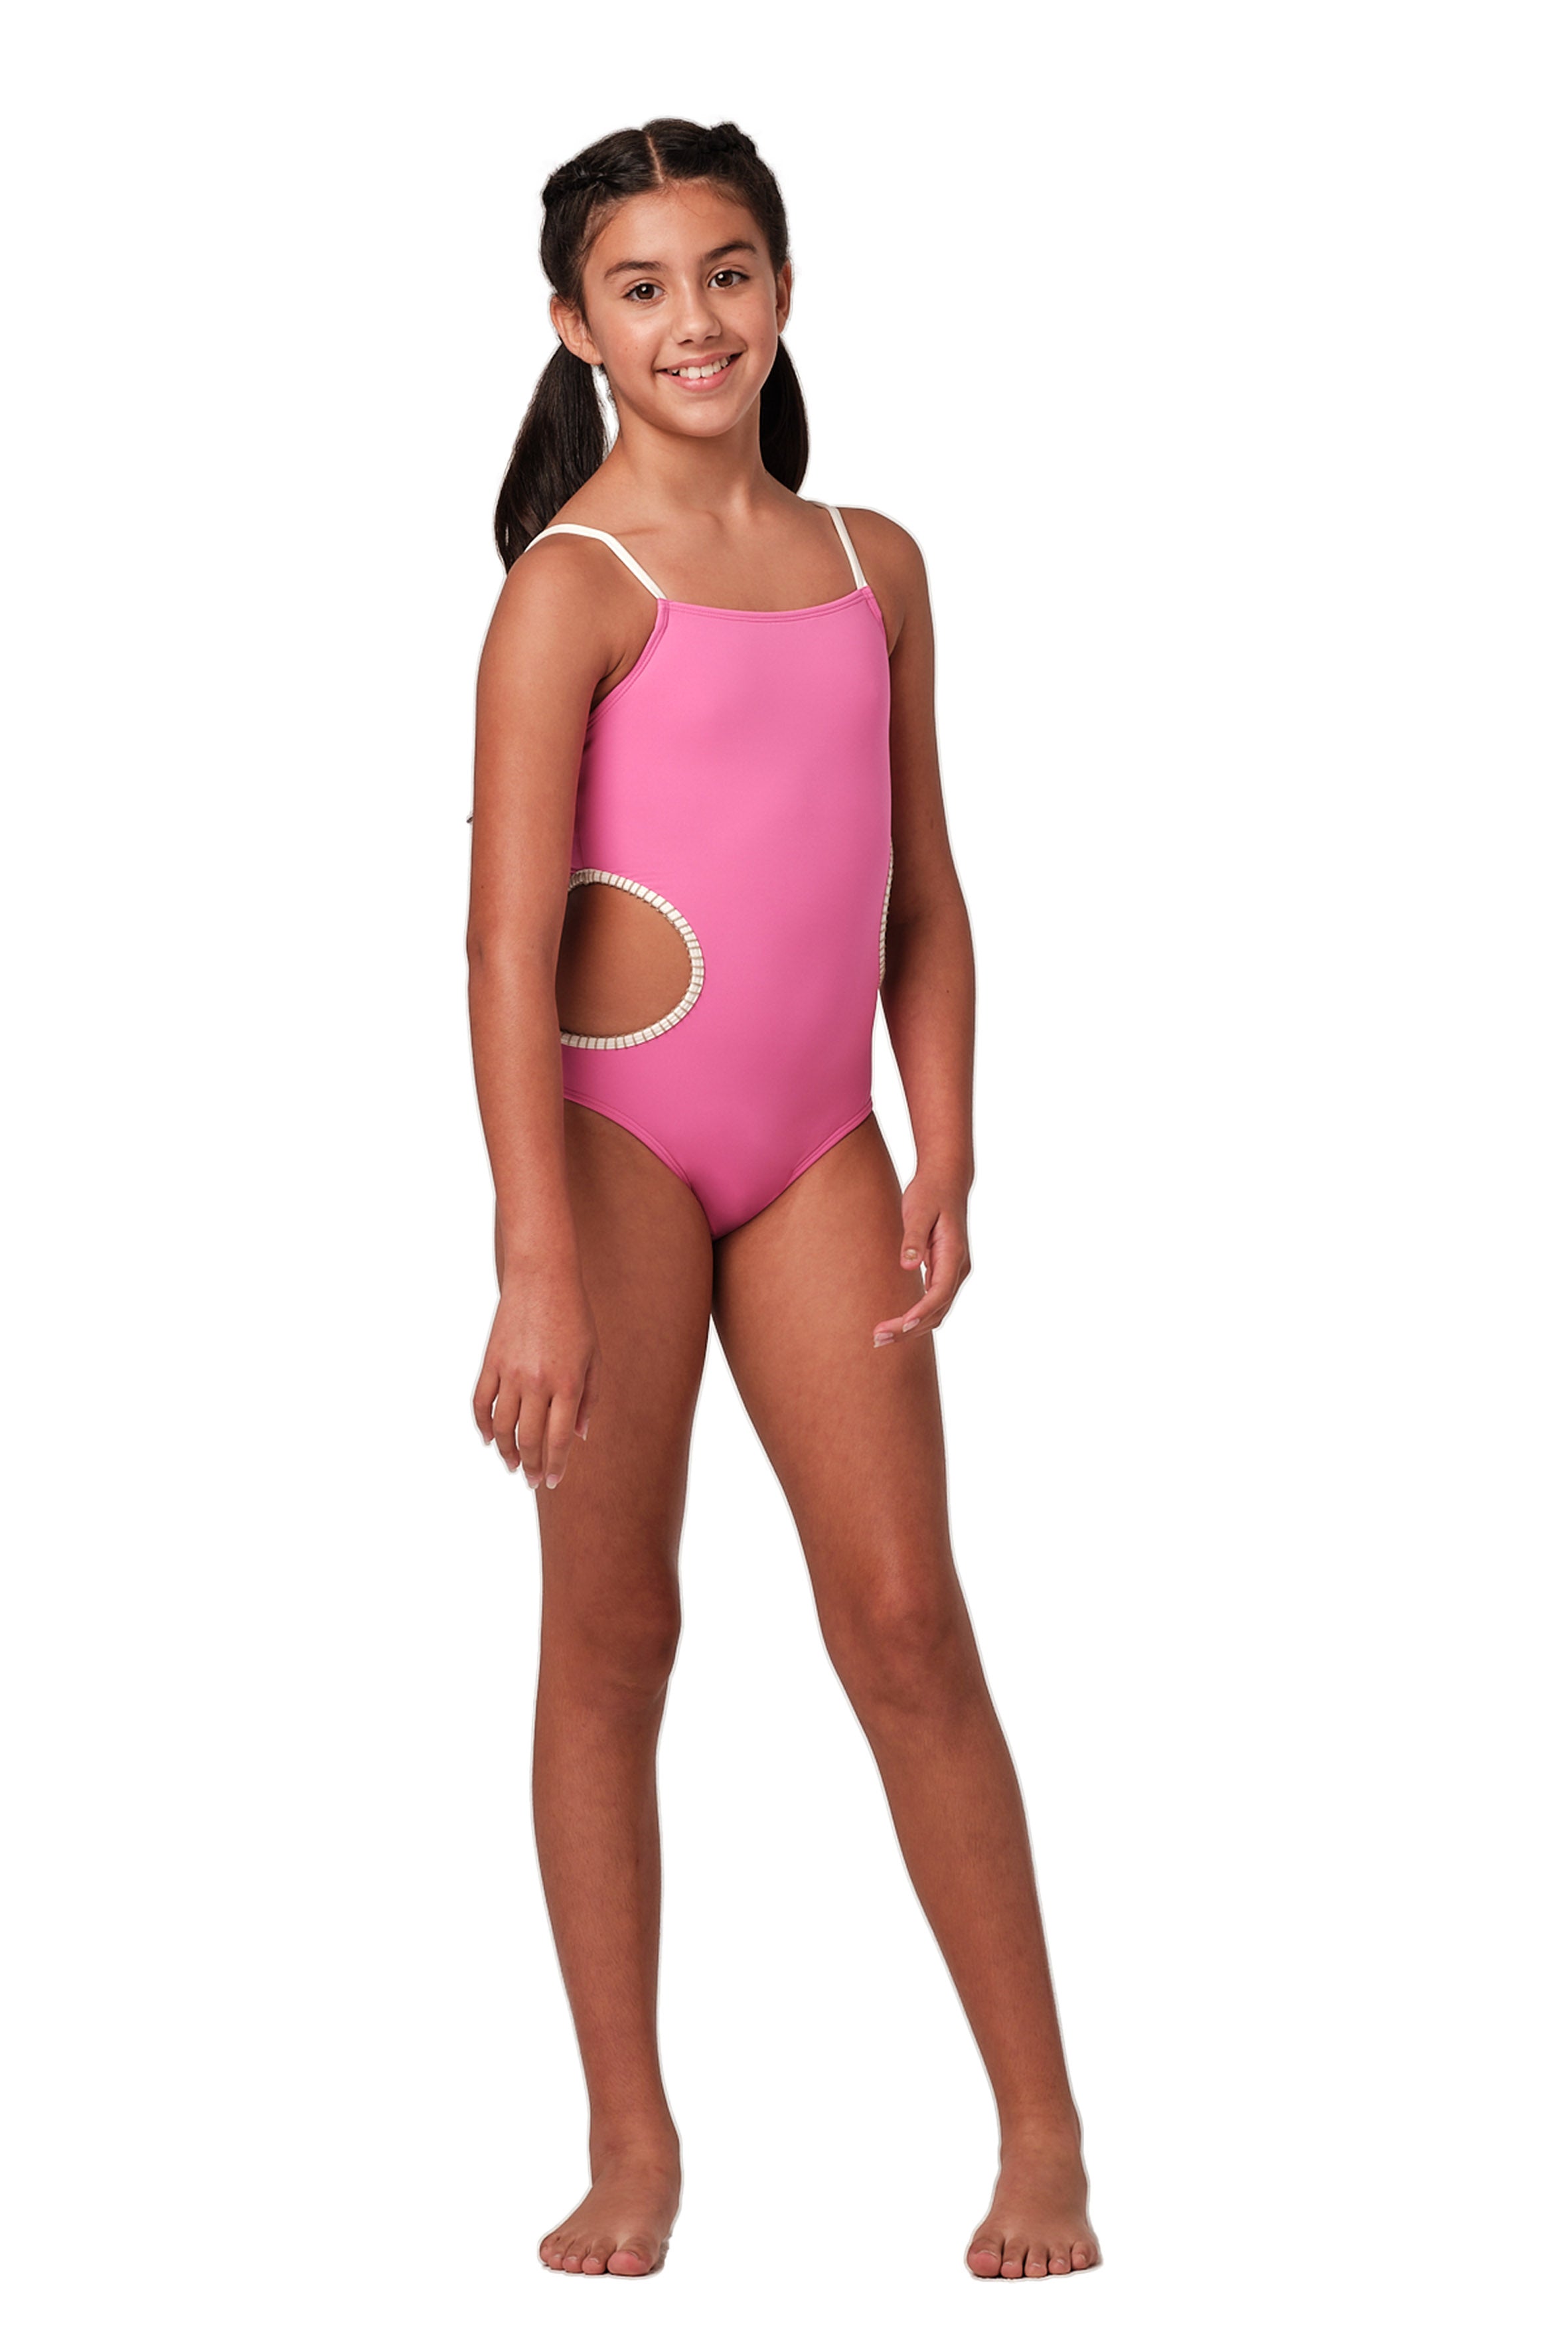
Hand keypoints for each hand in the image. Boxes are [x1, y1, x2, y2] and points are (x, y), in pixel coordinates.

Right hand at [473, 1268, 600, 1487]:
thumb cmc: (575, 1317)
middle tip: (532, 1481)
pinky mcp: (490, 1361)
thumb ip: (589, 1399)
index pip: (559, 1439)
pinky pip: (480, 1402)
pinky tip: (488, 1438)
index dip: (556, 1465)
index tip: (553, 1482)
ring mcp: (510, 1372)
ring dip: (506, 1451)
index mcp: (568, 1383)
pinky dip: (482, 1424)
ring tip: (512, 1465)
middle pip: (529, 1438)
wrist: (542, 1277)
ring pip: (502, 1426)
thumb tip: (579, 1436)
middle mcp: (537, 1382)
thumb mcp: (593, 1358)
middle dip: (531, 1466)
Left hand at [872, 1167, 972, 1345]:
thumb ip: (913, 1238)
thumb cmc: (930, 1193)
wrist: (947, 1180)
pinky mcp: (944, 1271)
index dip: (921, 1312)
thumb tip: (907, 1264)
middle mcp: (958, 1267)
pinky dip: (917, 1317)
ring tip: (881, 1337)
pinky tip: (897, 1324)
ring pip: (937, 1311)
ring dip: (912, 1328)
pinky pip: (934, 1302)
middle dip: (909, 1329)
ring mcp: (953, 1271)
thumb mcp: (918, 1209)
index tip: (901, 1326)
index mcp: (954, 1254)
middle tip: (877, 1339)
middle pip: (938, 1310)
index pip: (940, 1293)